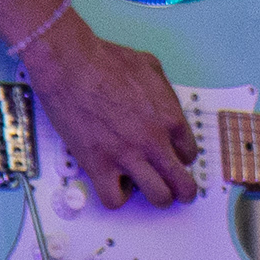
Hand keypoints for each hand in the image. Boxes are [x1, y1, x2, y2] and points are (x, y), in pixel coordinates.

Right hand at [22, 16, 199, 206]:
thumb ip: (164, 92)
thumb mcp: (150, 66)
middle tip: (178, 191)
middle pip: (182, 184)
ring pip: (157, 197)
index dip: (180, 158)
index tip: (172, 158)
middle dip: (183, 191)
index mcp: (169, 117)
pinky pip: (115, 199)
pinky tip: (113, 182)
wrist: (70, 64)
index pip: (189, 153)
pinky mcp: (99, 165)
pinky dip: (116, 196)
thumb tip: (167, 105)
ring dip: (156, 197)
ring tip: (147, 190)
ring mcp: (127, 156)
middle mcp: (154, 141)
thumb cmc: (105, 59)